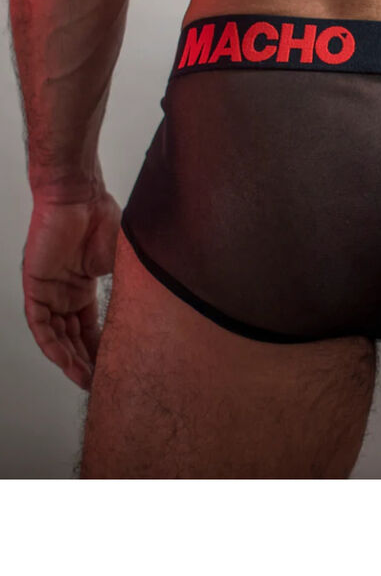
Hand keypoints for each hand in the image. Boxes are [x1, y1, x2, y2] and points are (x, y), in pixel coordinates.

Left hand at [22, 190, 120, 388]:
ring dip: (69, 358)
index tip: (114, 364)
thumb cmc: (102, 217)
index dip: (100, 346)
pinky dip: (51, 343)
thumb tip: (149, 309)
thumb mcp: (122, 261)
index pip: (89, 324)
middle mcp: (64, 291)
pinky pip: (40, 324)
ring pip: (55, 334)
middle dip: (86, 359)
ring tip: (86, 378)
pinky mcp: (34, 286)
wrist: (80, 196)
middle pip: (72, 335)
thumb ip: (126, 286)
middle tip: (100, 380)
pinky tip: (65, 360)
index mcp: (83, 284)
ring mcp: (48, 290)